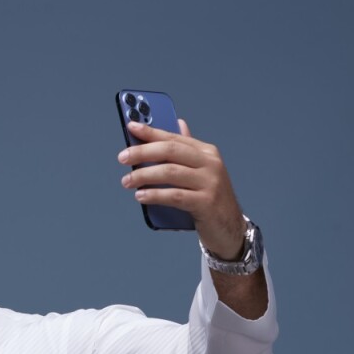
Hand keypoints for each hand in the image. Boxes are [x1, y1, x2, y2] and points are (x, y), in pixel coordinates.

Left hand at [118, 119, 245, 258]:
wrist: (229, 228)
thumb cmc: (210, 199)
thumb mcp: (201, 172)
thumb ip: (187, 151)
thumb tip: (177, 124)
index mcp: (206, 152)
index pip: (174, 138)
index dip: (151, 132)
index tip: (131, 126)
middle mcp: (210, 164)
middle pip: (170, 152)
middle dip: (143, 152)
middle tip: (123, 158)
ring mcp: (209, 183)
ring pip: (170, 173)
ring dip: (144, 176)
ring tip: (127, 181)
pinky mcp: (205, 203)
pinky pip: (174, 196)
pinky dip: (155, 195)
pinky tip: (140, 196)